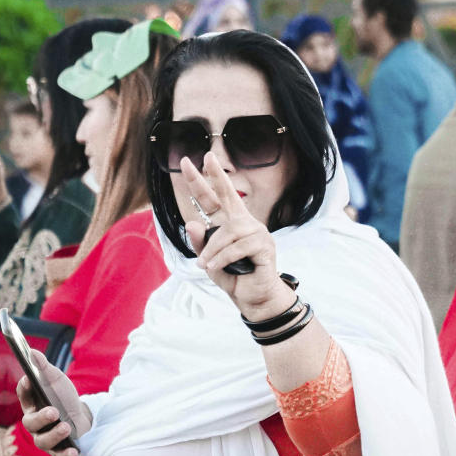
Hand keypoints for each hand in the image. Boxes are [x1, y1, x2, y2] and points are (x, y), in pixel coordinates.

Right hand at [17, 350, 90, 455]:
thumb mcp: (57, 380)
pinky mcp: (59, 448)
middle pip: (30, 423)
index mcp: (32, 403)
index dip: (24, 388)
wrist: (81, 416)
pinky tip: (74, 450)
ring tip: (66, 426)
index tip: (29, 379)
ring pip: (42, 441)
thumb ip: (44, 369)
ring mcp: (45, 437)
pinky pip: (58, 455)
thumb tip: (32, 352)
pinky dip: (65, 454)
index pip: (24, 395)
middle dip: (41, 418)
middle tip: (54, 411)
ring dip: (54, 434)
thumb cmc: (63, 397)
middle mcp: (35, 422)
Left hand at [180, 153, 292, 319]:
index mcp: (230, 224)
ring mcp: (257, 232)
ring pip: (227, 232)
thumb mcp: (209, 262)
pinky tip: (215, 267)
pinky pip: (237, 247)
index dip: (203, 180)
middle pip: (228, 195)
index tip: (191, 161)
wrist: (254, 298)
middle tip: (206, 157)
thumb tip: (192, 222)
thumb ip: (200, 244)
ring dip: (211, 250)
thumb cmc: (234, 278)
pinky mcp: (264, 246)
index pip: (215, 199)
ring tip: (204, 265)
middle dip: (215, 176)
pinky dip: (222, 258)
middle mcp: (244, 223)